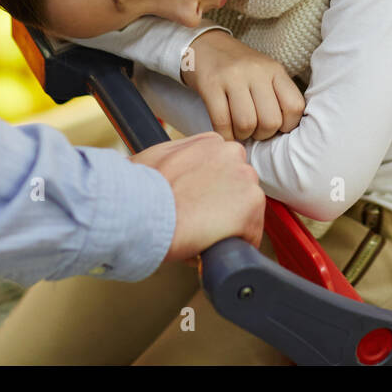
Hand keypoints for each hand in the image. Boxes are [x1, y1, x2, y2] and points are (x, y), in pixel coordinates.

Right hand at [131, 133, 264, 261]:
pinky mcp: (252, 204)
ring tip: (203, 237)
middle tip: (199, 222)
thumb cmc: (140, 189)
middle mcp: (233, 154)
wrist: (142, 210)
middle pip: (238, 189)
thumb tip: (171, 169)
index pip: (224, 170)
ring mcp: (246, 178)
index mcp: (212, 143)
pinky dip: (235, 246)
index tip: (198, 205)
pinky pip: (251, 234)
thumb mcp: (156, 158)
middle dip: (223, 208)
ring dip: (230, 227)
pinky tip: (214, 248)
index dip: (211, 193)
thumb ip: (176, 157)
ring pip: (246, 212)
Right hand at [181, 29, 304, 141]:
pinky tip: (225, 132)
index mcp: (275, 70)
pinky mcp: (210, 85)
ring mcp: (233, 77)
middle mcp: (257, 71)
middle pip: (270, 121)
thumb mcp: (265, 73)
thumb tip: (286, 131)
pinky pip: (222, 122)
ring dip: (243, 135)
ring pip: (246, 124)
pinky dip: (225, 135)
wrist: (205, 46)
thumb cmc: (239, 67)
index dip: (288, 125)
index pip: (295, 106)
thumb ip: (278, 96)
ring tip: (239, 130)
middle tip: (255, 130)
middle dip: (263, 135)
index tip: (277, 127)